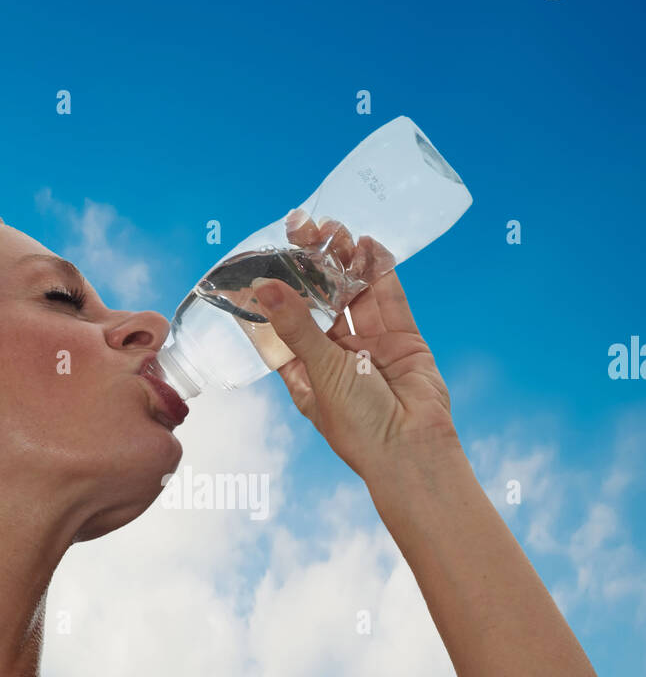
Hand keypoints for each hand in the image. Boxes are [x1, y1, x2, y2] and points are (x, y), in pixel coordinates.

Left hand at [250, 211, 458, 479]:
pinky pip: (388, 297)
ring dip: (344, 261)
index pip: (284, 322)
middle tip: (304, 227)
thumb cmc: (358, 425)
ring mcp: (370, 344)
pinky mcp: (402, 337)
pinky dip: (378, 270)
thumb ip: (298, 327)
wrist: (412, 449)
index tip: (266, 256)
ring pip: (353, 293)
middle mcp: (336, 355)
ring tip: (335, 229)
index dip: (276, 290)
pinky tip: (367, 245)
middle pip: (320, 300)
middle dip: (312, 265)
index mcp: (306, 371)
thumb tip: (264, 289)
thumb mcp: (321, 372)